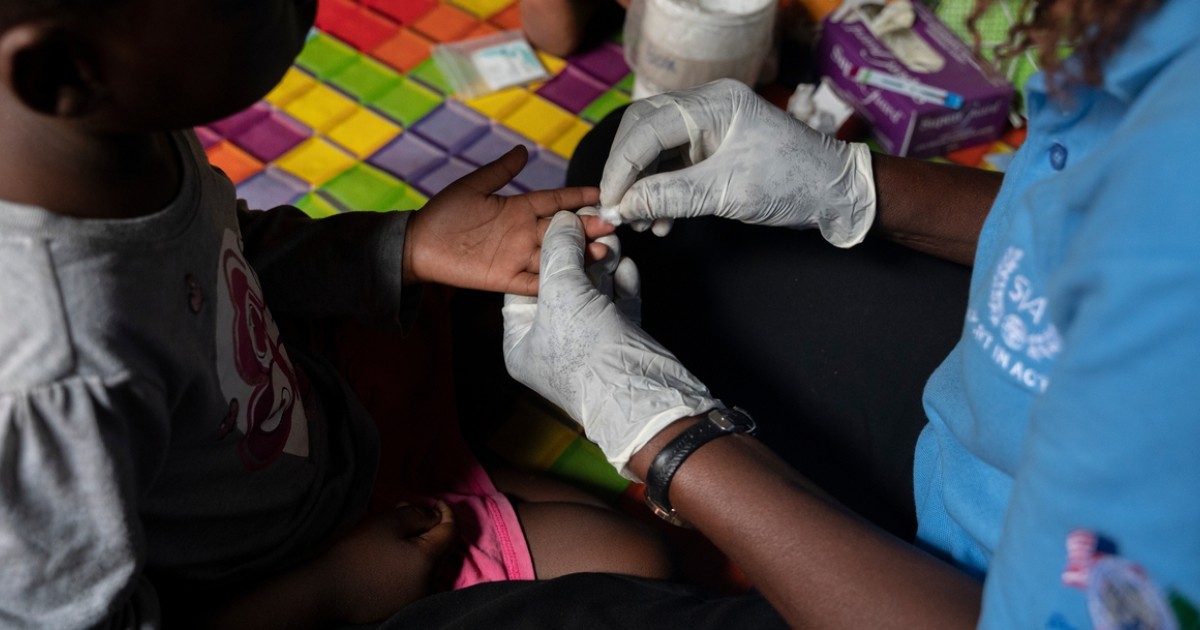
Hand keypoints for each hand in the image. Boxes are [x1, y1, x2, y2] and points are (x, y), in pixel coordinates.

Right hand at [318, 501, 457, 624]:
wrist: (325, 589)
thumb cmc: (356, 552)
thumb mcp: (389, 522)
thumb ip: (418, 514)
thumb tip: (434, 516)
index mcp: (429, 562)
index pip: (452, 532)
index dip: (447, 513)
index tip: (436, 502)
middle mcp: (429, 584)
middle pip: (440, 549)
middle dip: (429, 527)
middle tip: (408, 511)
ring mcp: (415, 597)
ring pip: (428, 564)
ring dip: (419, 545)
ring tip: (396, 532)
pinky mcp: (400, 605)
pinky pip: (414, 579)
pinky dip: (409, 563)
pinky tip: (391, 554)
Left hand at [404, 146, 611, 294]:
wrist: (418, 245)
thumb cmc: (444, 213)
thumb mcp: (473, 186)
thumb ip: (500, 170)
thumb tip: (523, 150)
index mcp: (518, 208)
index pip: (554, 200)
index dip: (576, 196)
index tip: (599, 194)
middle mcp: (522, 232)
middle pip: (561, 229)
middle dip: (586, 227)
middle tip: (610, 226)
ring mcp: (516, 256)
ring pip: (553, 255)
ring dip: (577, 254)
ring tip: (600, 252)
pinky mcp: (504, 278)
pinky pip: (533, 282)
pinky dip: (552, 282)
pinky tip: (574, 282)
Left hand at [502, 211, 715, 476]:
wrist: (642, 396)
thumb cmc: (588, 353)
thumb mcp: (562, 293)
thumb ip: (559, 250)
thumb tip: (563, 220)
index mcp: (522, 342)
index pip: (523, 285)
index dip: (543, 251)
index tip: (561, 222)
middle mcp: (551, 344)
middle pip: (561, 284)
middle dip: (579, 254)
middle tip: (595, 225)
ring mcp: (587, 344)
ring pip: (592, 291)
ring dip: (603, 263)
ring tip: (614, 238)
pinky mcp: (619, 343)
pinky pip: (617, 305)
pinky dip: (622, 283)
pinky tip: (627, 265)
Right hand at [599, 78, 876, 246]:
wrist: (837, 195)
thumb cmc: (793, 183)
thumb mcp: (728, 192)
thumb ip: (671, 195)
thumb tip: (624, 206)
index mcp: (714, 103)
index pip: (647, 126)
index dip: (622, 165)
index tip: (611, 201)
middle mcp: (708, 107)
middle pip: (644, 131)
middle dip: (628, 173)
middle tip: (619, 210)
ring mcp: (711, 127)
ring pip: (656, 151)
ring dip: (644, 187)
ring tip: (641, 222)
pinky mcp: (714, 149)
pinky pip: (674, 166)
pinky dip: (662, 192)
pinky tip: (661, 220)